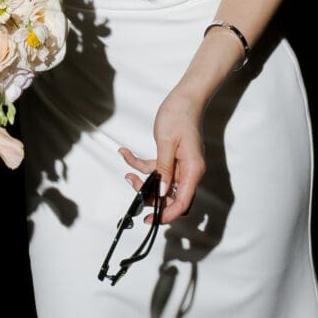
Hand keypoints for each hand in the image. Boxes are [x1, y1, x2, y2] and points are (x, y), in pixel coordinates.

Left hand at [117, 90, 205, 221]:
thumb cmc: (179, 116)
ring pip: (162, 185)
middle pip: (171, 197)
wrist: (185, 98)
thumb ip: (163, 169)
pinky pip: (157, 169)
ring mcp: (181, 166)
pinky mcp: (172, 159)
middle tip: (133, 185)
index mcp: (192, 170)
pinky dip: (141, 164)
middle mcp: (189, 171)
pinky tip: (125, 153)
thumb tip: (162, 192)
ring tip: (127, 172)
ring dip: (143, 181)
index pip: (182, 203)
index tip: (149, 219)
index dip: (166, 215)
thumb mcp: (166, 142)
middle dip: (151, 196)